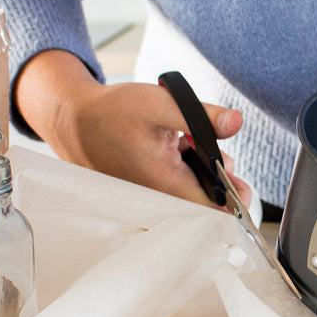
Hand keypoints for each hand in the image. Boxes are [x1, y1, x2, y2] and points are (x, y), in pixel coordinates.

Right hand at [14, 50, 252, 209]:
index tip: (242, 184)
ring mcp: (149, 199)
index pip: (214, 212)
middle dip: (218, 177)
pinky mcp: (144, 194)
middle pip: (206, 203)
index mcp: (166, 183)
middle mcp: (158, 198)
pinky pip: (174, 190)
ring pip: (190, 194)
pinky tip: (173, 150)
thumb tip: (236, 122)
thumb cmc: (113, 112)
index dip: (235, 200)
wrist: (74, 120)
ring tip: (186, 143)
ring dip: (199, 171)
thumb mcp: (161, 104)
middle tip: (210, 150)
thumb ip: (202, 115)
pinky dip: (181, 171)